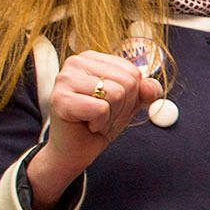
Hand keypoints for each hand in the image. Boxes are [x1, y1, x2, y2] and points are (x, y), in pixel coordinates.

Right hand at [31, 51, 161, 205]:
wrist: (75, 150)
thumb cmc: (100, 122)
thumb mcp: (130, 103)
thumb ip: (145, 90)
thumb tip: (149, 85)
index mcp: (92, 58)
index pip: (133, 71)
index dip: (132, 96)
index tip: (113, 106)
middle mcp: (76, 62)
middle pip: (127, 81)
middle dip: (123, 106)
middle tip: (104, 116)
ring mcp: (65, 78)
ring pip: (116, 94)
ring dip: (112, 115)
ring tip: (95, 120)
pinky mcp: (59, 99)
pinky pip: (101, 109)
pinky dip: (101, 123)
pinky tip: (88, 125)